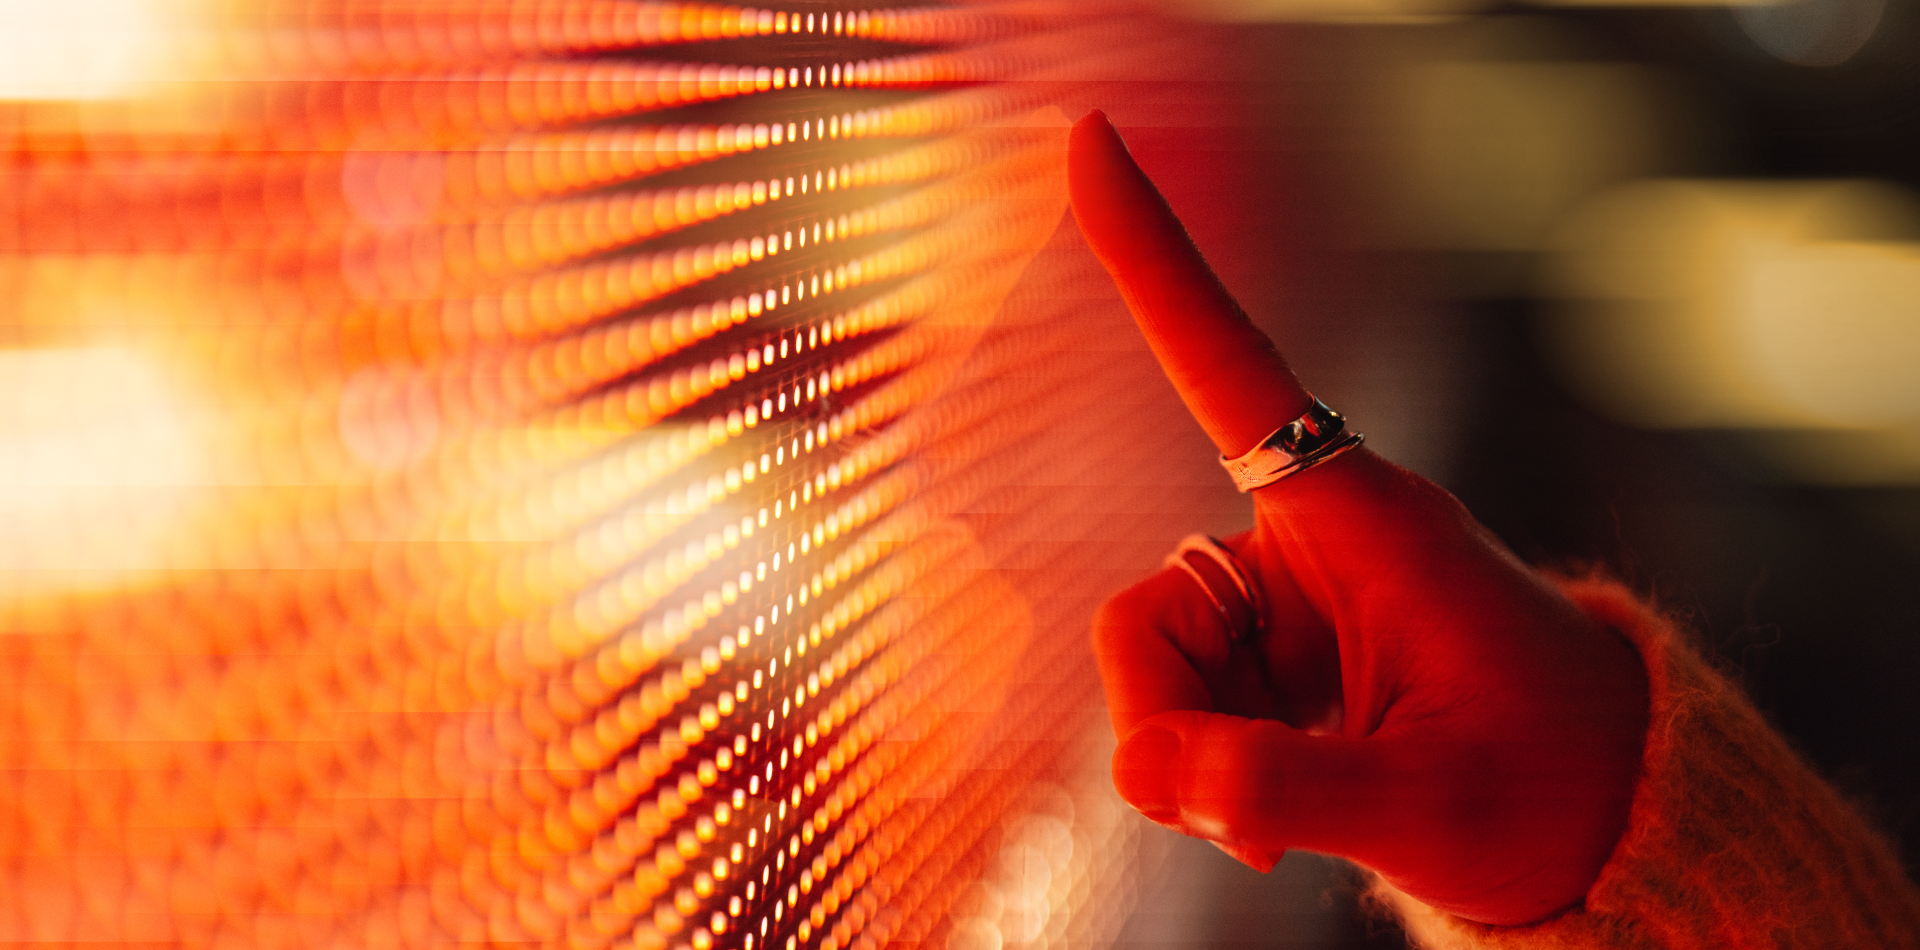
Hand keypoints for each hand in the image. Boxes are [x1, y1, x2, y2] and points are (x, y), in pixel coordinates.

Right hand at [1072, 110, 1649, 926]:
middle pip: (1147, 607)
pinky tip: (1263, 814)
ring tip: (1270, 824)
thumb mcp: (1436, 811)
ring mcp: (1281, 602)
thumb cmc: (1552, 787)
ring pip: (1149, 663)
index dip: (1151, 258)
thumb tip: (1155, 770)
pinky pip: (1174, 701)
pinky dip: (1197, 769)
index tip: (1089, 140)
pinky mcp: (1270, 655)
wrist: (1599, 817)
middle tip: (1233, 819)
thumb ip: (1290, 786)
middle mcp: (1306, 541)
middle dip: (1163, 722)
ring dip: (1186, 757)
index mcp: (1362, 521)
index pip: (1230, 368)